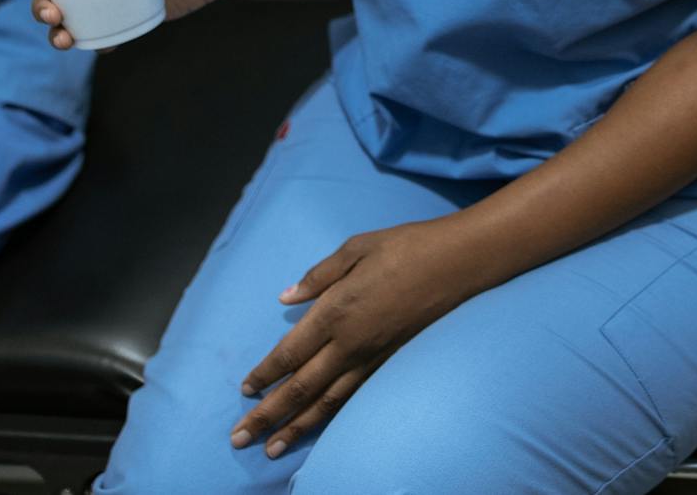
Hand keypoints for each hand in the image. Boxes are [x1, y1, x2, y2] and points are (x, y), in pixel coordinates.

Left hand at [231, 217, 505, 457]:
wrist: (457, 262)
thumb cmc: (404, 247)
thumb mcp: (355, 248)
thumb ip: (317, 276)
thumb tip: (285, 298)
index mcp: (334, 311)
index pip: (289, 353)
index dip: (264, 375)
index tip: (244, 391)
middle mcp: (349, 342)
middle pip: (300, 387)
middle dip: (267, 416)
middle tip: (239, 439)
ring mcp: (371, 356)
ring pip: (326, 401)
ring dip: (295, 427)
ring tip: (271, 448)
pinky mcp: (389, 361)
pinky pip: (352, 396)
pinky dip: (330, 415)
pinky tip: (317, 425)